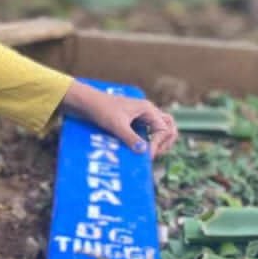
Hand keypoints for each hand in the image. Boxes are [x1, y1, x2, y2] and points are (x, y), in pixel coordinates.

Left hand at [62, 82, 177, 158]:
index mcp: (147, 110)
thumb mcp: (116, 125)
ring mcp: (142, 115)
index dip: (157, 145)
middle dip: (165, 142)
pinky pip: (150, 130)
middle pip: (169, 126)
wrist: (87, 102)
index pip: (164, 130)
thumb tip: (144, 152)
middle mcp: (148, 111)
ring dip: (160, 141)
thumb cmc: (101, 110)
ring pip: (161, 128)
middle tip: (154, 154)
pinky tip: (141, 149)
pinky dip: (150, 140)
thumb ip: (131, 138)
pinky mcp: (135, 120)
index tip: (146, 156)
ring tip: (151, 153)